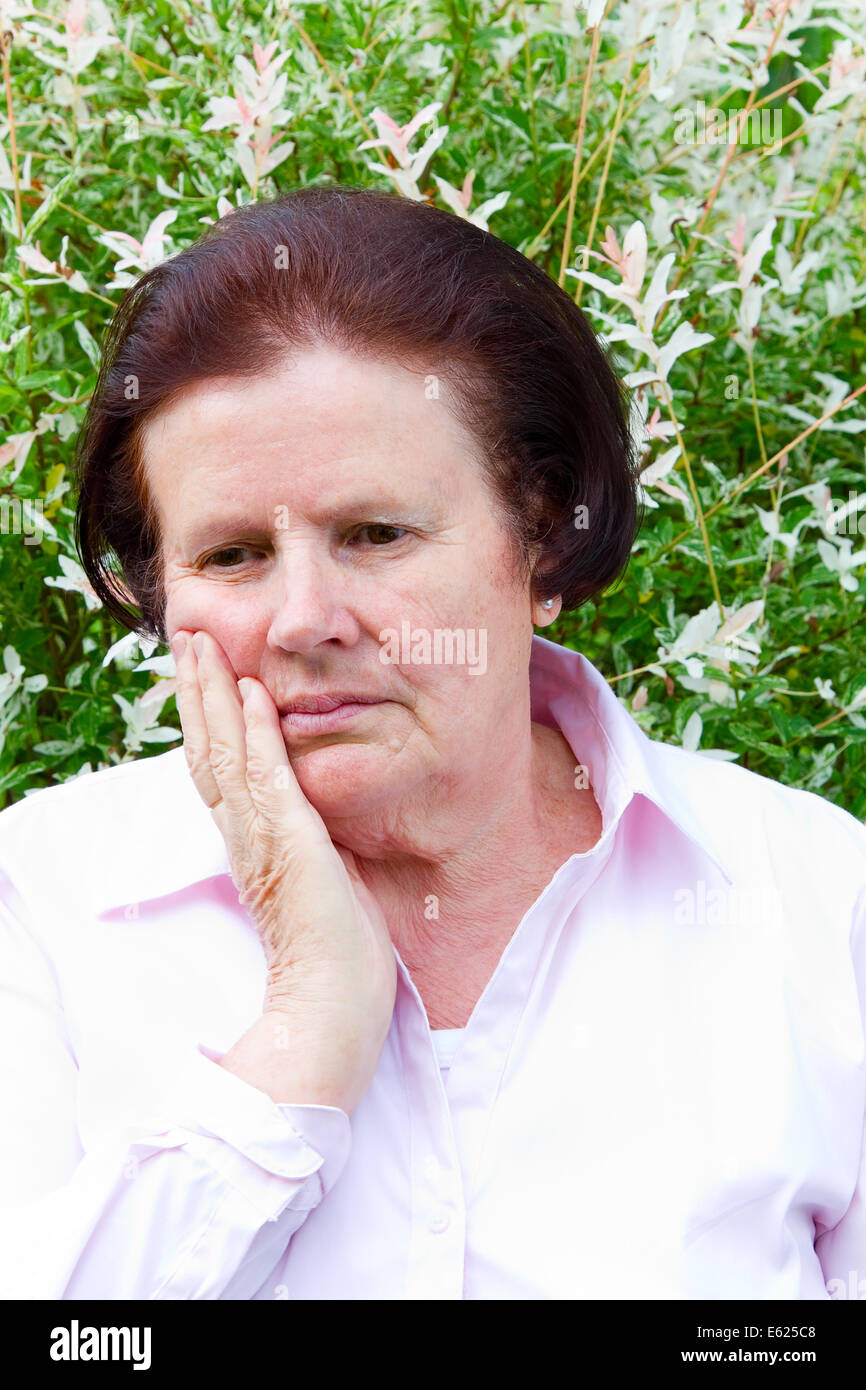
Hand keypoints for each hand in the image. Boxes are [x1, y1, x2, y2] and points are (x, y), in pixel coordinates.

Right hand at [171, 628, 396, 1111]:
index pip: (219, 769)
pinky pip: (268, 776)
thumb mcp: (320, 883)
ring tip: (203, 645)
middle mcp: (244, 836)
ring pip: (225, 751)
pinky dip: (256, 733)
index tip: (204, 674)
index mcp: (250, 845)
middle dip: (197, 691)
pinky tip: (252, 694)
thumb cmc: (336, 957)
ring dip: (214, 694)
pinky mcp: (290, 843)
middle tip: (188, 638)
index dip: (207, 719)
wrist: (332, 1008)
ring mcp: (263, 837)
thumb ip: (310, 846)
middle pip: (207, 749)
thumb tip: (319, 822)